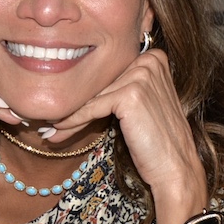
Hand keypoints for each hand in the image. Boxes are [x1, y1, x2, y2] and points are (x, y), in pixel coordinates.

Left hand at [50, 49, 207, 208]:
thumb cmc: (155, 141)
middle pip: (99, 82)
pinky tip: (58, 130)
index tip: (61, 107)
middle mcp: (149, 59)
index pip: (108, 73)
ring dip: (70, 115)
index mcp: (152, 56)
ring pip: (93, 95)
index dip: (85, 92)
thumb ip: (116, 88)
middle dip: (74, 105)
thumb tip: (77, 88)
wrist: (174, 167)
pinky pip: (92, 107)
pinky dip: (74, 120)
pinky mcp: (131, 93)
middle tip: (49, 122)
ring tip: (50, 130)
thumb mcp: (138, 105)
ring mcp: (142, 75)